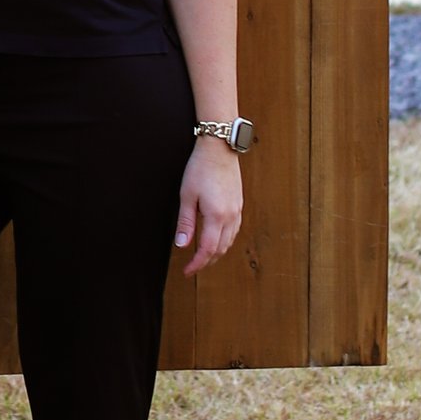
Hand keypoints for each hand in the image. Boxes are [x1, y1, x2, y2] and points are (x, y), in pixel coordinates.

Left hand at [174, 143, 241, 276]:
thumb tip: (181, 245)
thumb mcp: (187, 195)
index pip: (207, 250)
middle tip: (192, 267)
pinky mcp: (239, 205)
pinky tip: (216, 240)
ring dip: (216, 253)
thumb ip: (185, 222)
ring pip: (229, 242)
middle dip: (206, 262)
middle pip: (220, 249)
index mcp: (216, 216)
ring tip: (202, 257)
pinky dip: (225, 241)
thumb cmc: (200, 169)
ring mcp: (237, 211)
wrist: (220, 148)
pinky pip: (234, 231)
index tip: (186, 271)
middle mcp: (231, 217)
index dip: (196, 264)